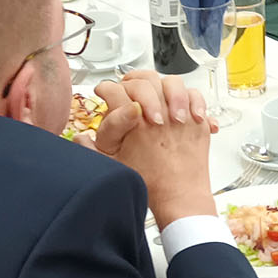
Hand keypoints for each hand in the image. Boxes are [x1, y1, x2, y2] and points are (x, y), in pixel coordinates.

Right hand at [92, 71, 213, 227]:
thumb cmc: (151, 183)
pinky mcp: (197, 122)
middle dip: (133, 82)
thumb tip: (80, 138)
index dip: (106, 90)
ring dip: (163, 87)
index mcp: (134, 122)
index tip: (105, 92)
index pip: (115, 90)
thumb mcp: (114, 165)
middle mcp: (158, 114)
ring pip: (173, 83)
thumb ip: (94, 149)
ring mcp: (180, 115)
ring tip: (158, 98)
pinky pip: (195, 96)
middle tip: (128, 90)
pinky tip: (181, 107)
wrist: (180, 196)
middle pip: (144, 80)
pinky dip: (189, 98)